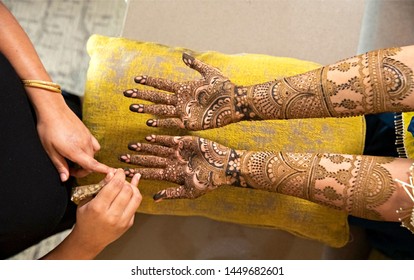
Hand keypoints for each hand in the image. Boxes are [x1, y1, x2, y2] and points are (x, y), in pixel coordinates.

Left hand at [34, 91, 110, 180]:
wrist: (53, 110)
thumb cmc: (49, 129)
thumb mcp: (50, 150)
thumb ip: (60, 165)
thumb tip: (65, 178)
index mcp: (75, 151)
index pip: (92, 165)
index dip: (102, 171)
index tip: (111, 174)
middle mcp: (84, 145)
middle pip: (91, 163)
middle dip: (83, 170)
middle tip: (70, 169)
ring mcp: (87, 138)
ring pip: (93, 154)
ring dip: (87, 160)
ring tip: (75, 159)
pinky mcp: (88, 132)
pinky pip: (95, 145)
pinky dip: (91, 151)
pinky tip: (82, 149)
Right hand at [71, 169, 141, 255]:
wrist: (89, 240)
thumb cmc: (86, 218)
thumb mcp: (87, 200)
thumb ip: (100, 187)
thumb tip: (113, 174)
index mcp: (98, 208)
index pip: (115, 185)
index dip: (119, 175)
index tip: (119, 171)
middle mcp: (111, 215)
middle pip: (127, 190)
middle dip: (126, 180)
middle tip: (121, 177)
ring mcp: (122, 221)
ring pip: (136, 197)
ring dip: (133, 187)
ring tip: (127, 184)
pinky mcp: (128, 224)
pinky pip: (136, 206)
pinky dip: (134, 196)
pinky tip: (132, 189)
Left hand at [119, 135, 240, 200]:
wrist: (223, 166)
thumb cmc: (208, 182)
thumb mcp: (189, 191)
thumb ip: (171, 193)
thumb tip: (154, 198)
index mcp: (172, 175)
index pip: (151, 174)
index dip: (137, 174)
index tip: (125, 174)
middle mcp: (171, 163)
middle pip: (150, 161)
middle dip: (136, 160)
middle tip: (121, 158)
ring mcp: (177, 152)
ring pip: (156, 149)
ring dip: (144, 148)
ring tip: (131, 146)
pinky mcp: (184, 142)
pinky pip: (168, 139)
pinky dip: (158, 139)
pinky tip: (147, 138)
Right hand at [123, 53, 246, 130]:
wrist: (234, 102)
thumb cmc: (224, 87)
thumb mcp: (209, 73)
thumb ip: (195, 65)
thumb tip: (183, 55)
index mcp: (184, 88)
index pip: (162, 85)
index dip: (149, 82)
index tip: (136, 80)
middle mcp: (181, 100)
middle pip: (157, 97)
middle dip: (142, 96)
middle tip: (127, 95)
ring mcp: (184, 112)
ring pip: (161, 110)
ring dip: (147, 109)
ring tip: (133, 108)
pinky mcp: (190, 123)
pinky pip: (173, 123)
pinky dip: (161, 123)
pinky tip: (150, 123)